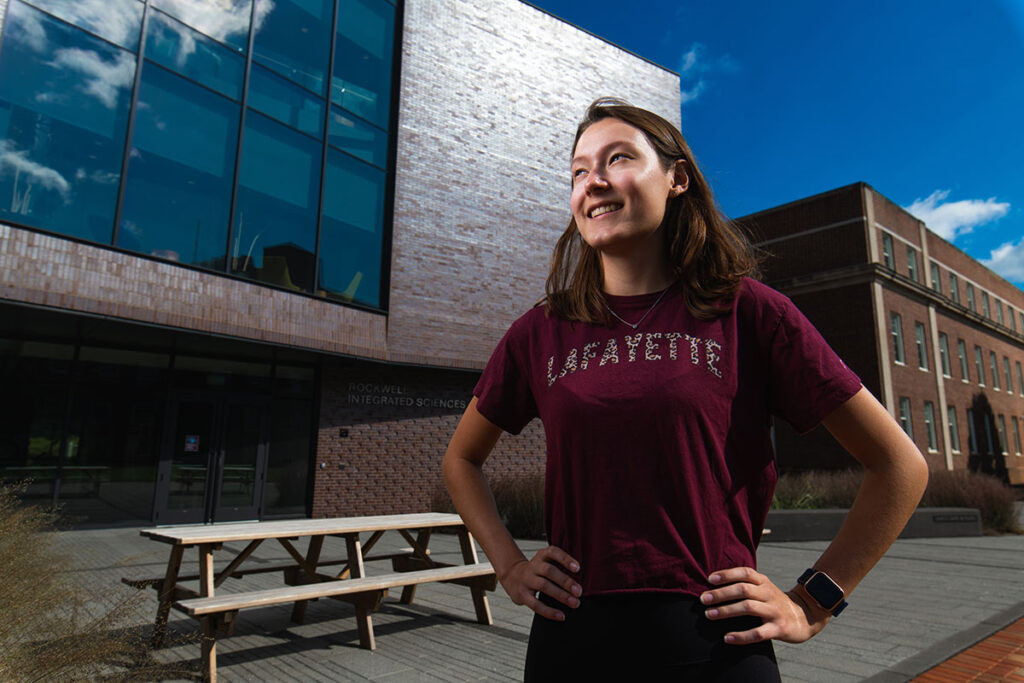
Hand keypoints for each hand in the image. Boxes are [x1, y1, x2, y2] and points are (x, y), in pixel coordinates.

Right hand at [499, 546, 581, 620]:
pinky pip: (535, 604)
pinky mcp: (522, 595)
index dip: (565, 559)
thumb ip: (561, 567)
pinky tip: (561, 615)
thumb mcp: (546, 562)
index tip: (578, 568)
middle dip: (565, 581)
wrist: (512, 577)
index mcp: (542, 556)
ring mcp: (527, 580)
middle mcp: (533, 566)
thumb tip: (580, 583)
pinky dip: (549, 611)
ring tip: (574, 603)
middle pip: (549, 571)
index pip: (553, 552)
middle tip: (579, 591)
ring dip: (561, 595)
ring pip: (544, 586)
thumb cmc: (537, 571)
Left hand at [699, 567, 828, 643]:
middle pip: (743, 589)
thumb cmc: (774, 602)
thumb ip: (746, 584)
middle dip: (721, 594)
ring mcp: (774, 611)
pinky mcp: (778, 629)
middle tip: (703, 599)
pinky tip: (727, 638)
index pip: (745, 573)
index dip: (727, 574)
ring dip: (726, 611)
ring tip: (709, 614)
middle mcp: (769, 594)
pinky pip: (758, 633)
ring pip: (748, 608)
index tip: (710, 579)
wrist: (804, 618)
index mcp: (764, 582)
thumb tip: (714, 583)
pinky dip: (741, 636)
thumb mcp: (764, 588)